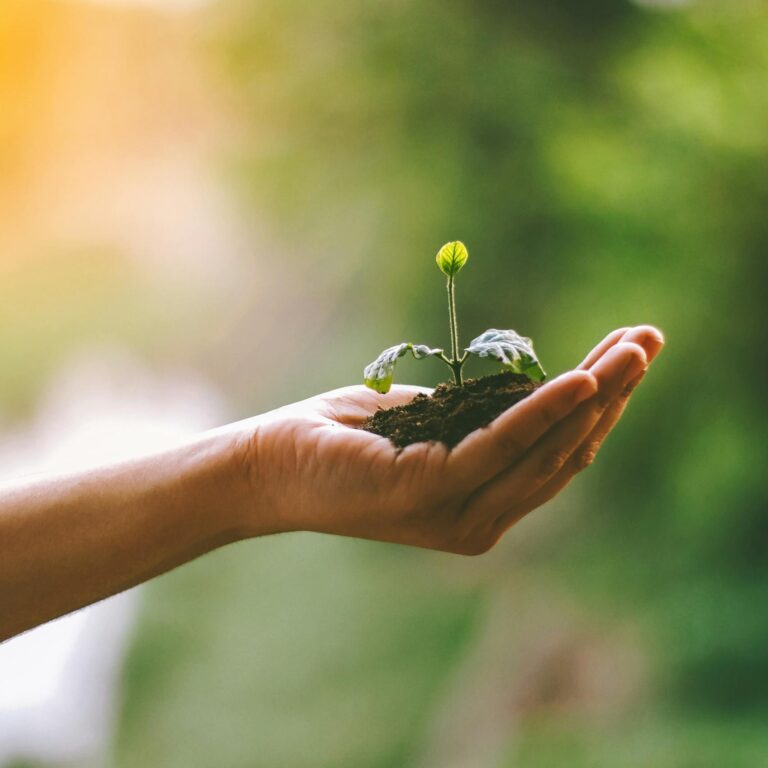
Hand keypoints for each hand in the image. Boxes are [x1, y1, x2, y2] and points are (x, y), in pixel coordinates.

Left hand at [236, 326, 663, 554]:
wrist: (270, 464)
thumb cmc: (345, 439)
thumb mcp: (430, 422)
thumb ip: (482, 419)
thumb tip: (532, 389)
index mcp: (482, 506)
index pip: (558, 457)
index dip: (600, 408)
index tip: (629, 356)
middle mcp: (481, 520)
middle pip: (566, 453)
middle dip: (614, 395)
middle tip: (649, 341)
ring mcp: (458, 513)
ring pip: (546, 450)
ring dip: (595, 395)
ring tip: (634, 350)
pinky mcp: (432, 493)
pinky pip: (502, 445)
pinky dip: (544, 411)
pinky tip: (581, 379)